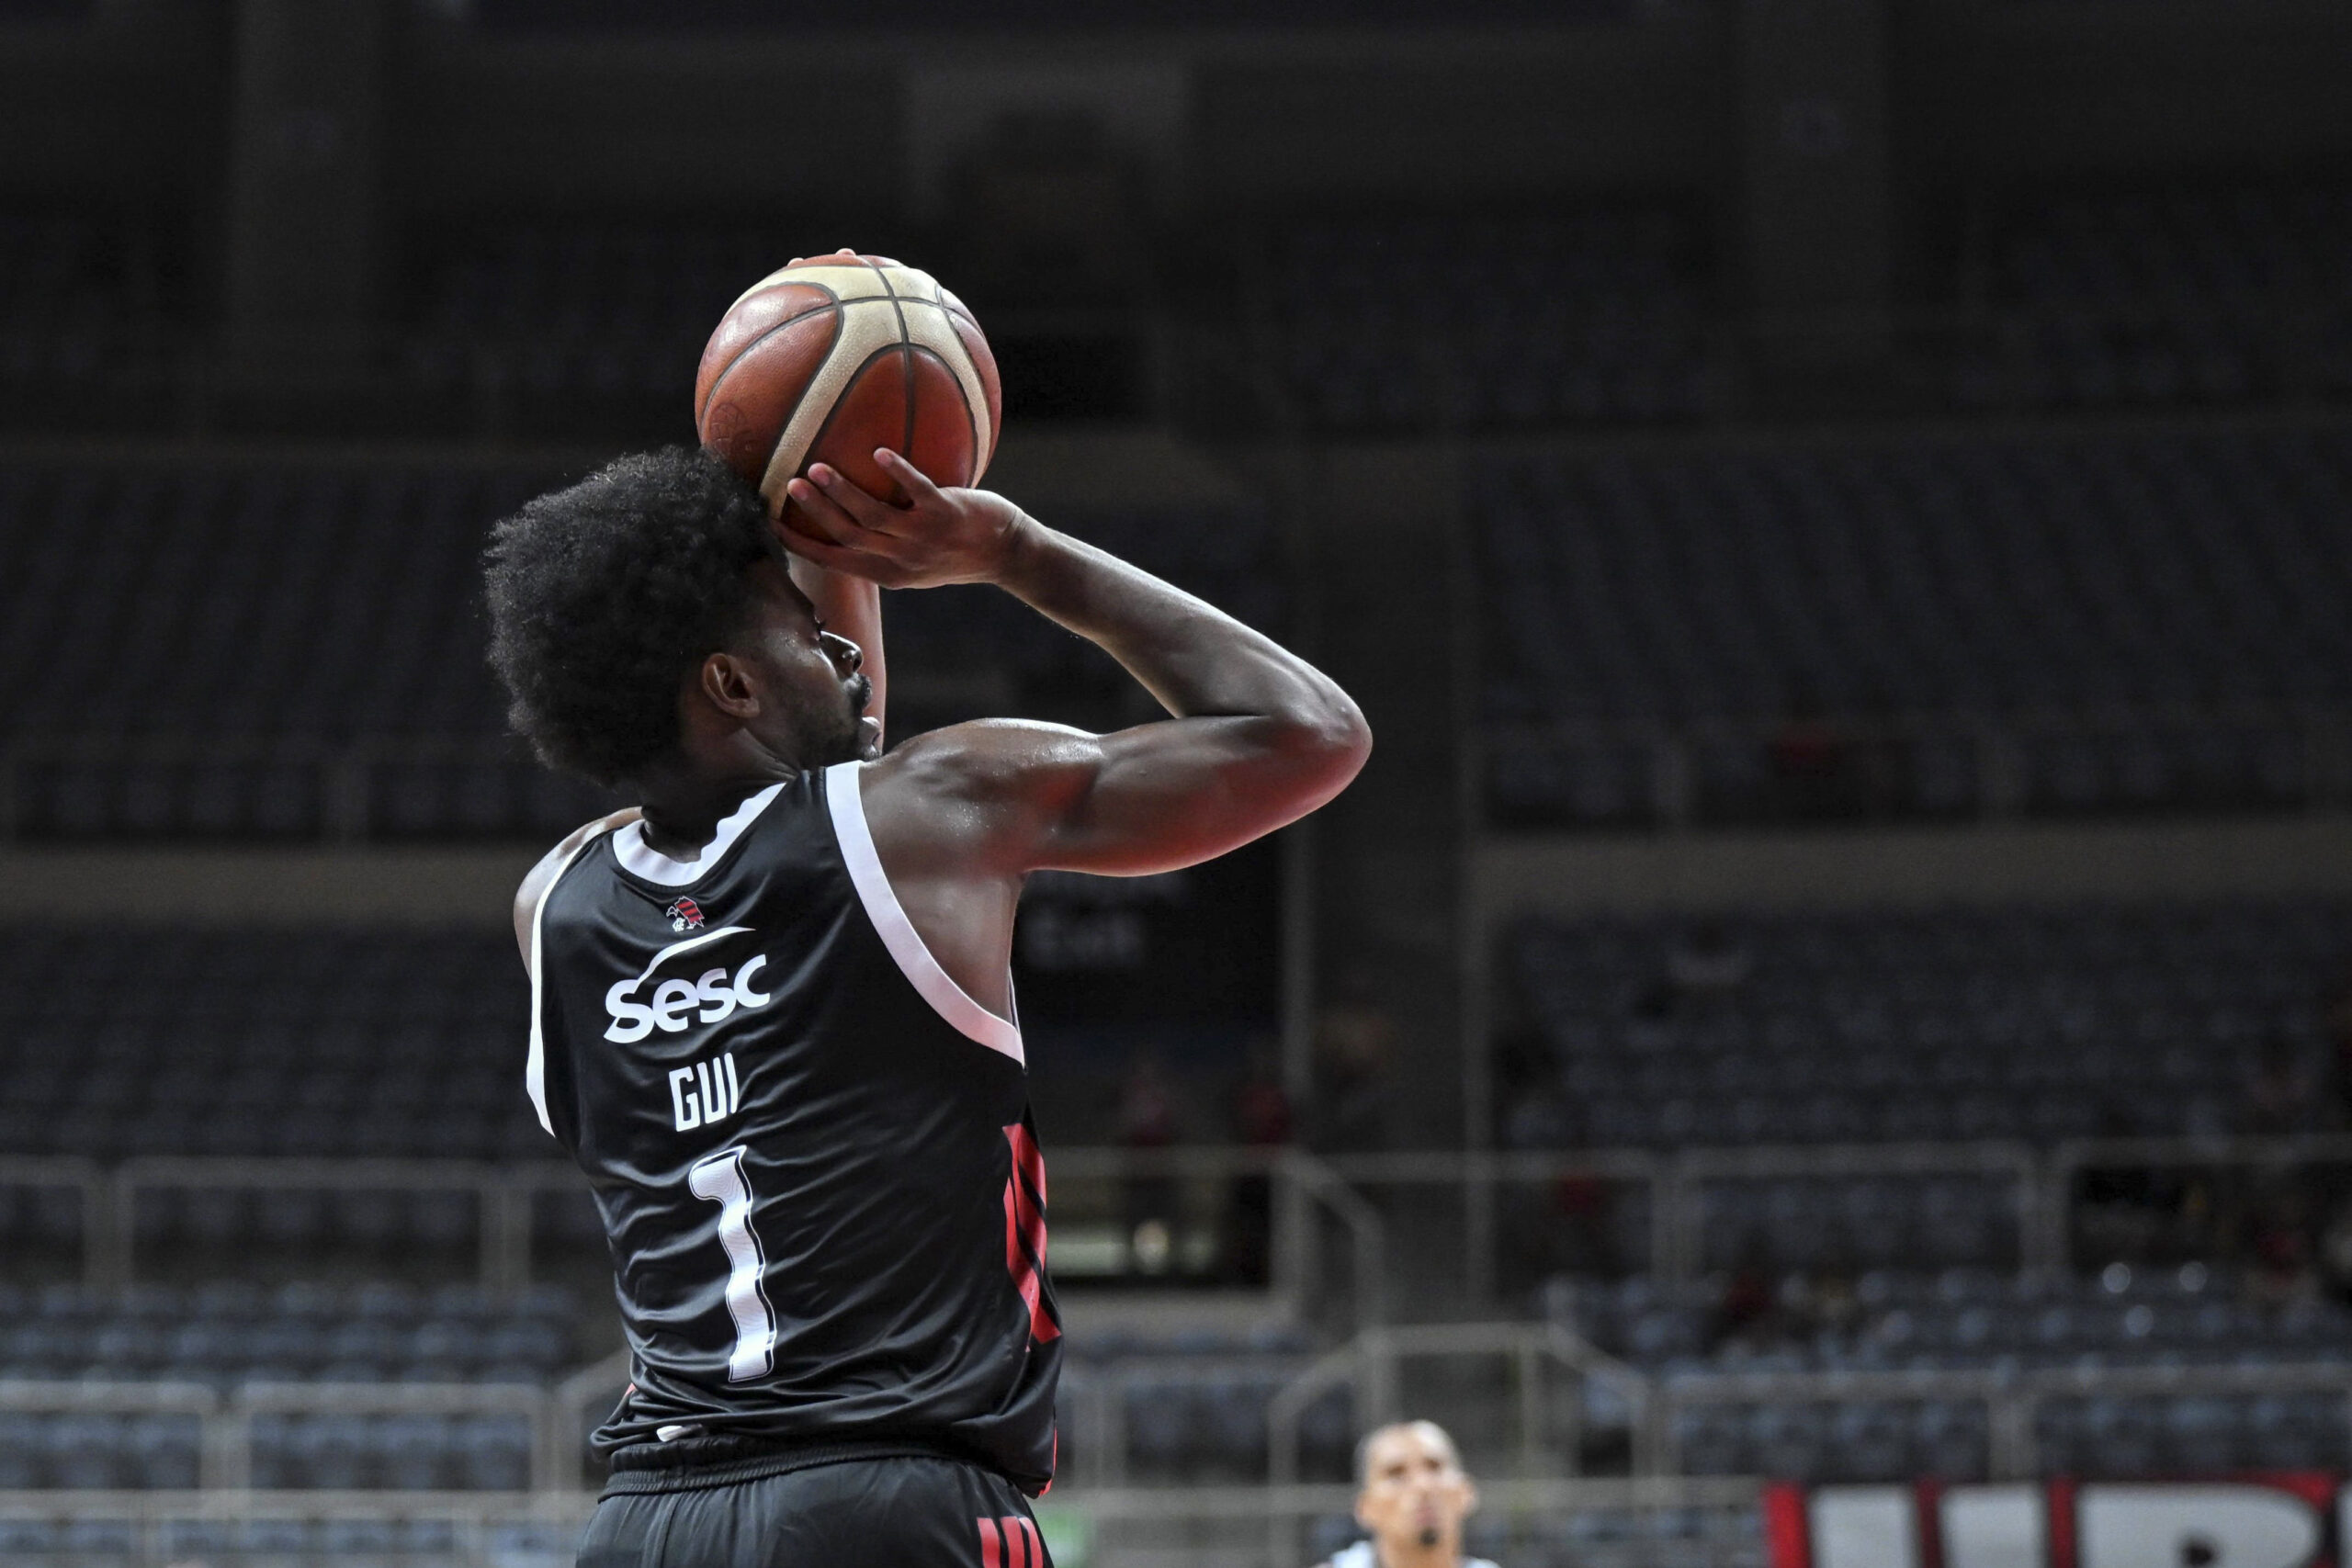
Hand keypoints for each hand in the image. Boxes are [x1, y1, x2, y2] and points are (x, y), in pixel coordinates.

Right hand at [778, 449, 1030, 589]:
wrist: (1005, 553)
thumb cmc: (955, 552)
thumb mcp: (913, 565)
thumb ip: (881, 550)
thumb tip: (842, 523)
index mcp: (887, 574)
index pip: (834, 562)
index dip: (802, 545)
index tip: (772, 525)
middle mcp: (901, 561)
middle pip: (847, 536)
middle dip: (816, 511)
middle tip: (791, 484)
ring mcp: (924, 538)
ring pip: (873, 516)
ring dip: (843, 491)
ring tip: (819, 467)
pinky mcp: (946, 514)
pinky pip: (917, 490)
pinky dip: (897, 472)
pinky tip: (878, 454)